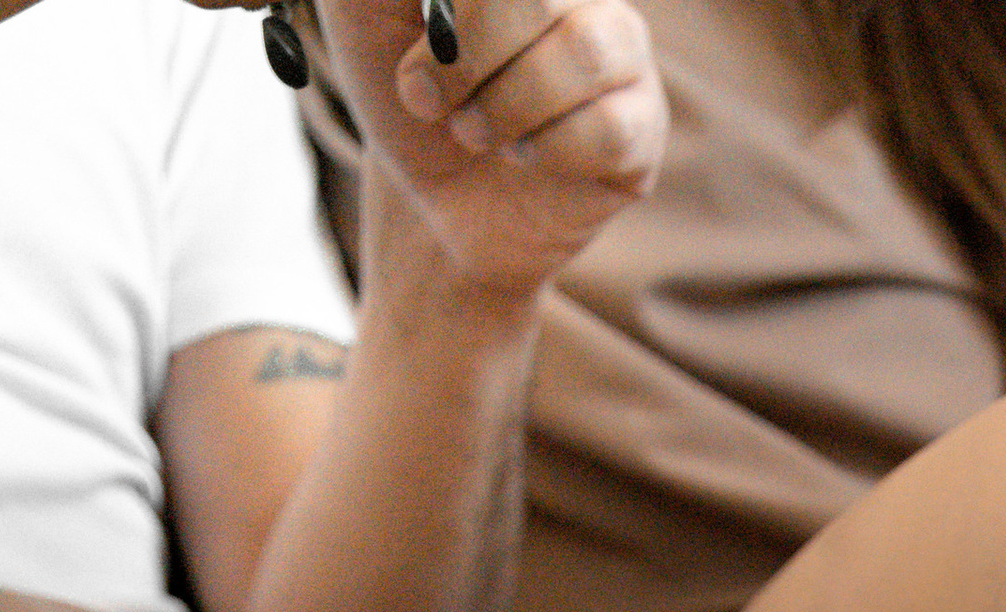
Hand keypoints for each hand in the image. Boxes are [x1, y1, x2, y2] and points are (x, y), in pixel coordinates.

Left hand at [322, 0, 667, 298]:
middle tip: (425, 99)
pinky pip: (609, 128)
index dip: (452, 21)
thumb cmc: (407, 89)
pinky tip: (523, 156)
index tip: (414, 46)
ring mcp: (622, 51)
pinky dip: (546, 150)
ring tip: (471, 132)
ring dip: (507, 106)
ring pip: (584, 52)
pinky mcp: (643, 126)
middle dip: (466, 57)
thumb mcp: (363, 10)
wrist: (434, 198)